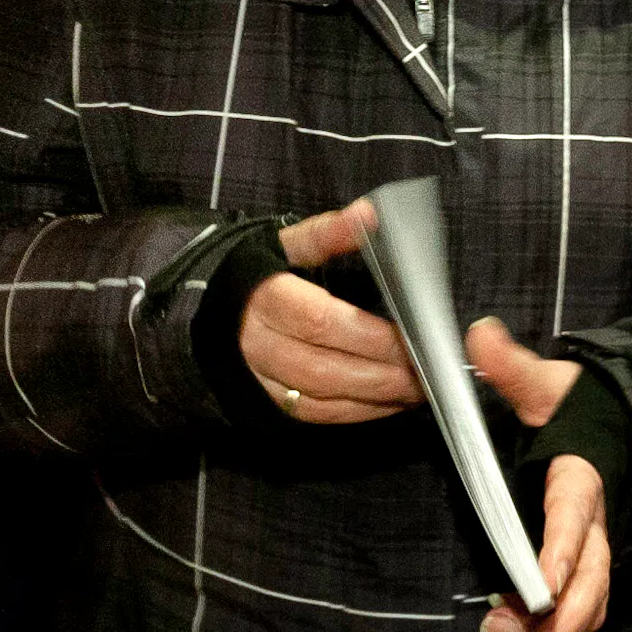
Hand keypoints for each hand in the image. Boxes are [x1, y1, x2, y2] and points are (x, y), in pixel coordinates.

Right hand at [242, 198, 420, 423]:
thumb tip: (369, 215)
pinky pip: (315, 416)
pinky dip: (356, 413)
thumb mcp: (286, 244)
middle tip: (426, 372)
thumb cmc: (257, 274)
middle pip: (323, 369)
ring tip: (417, 390)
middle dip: (380, 375)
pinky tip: (389, 403)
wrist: (206, 311)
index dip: (368, 336)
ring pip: (320, 400)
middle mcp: (259, 344)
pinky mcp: (267, 402)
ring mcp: (261, 379)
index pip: (321, 322)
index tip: (410, 337)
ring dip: (374, 399)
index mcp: (266, 297)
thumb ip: (328, 233)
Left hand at [463, 319, 610, 631]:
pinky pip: (583, 602)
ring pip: (591, 597)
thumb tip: (478, 335)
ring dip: (564, 630)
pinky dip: (564, 627)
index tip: (543, 587)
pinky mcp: (586, 561)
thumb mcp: (546, 382)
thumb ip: (512, 367)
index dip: (561, 552)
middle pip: (592, 575)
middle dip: (569, 615)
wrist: (618, 422)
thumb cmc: (578, 406)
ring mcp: (594, 544)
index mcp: (583, 476)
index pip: (574, 516)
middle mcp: (595, 519)